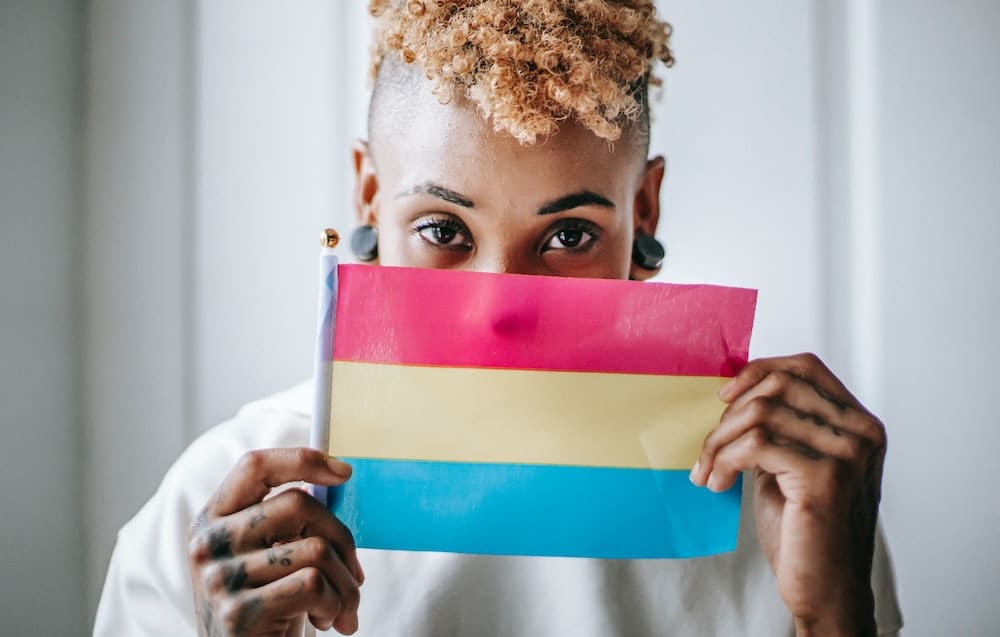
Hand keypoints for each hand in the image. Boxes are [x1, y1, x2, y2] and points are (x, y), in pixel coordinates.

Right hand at [188, 448, 363, 635]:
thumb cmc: (268, 605)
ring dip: (346, 584)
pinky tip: (325, 620)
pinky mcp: (238, 613)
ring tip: (342, 606)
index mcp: (213, 518)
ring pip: (316, 549)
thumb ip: (286, 520)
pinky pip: (313, 585)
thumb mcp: (267, 556)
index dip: (302, 460)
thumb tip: (337, 478)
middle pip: (298, 505)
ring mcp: (219, 578)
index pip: (255, 466)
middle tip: (355, 572)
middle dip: (343, 539)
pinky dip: (335, 605)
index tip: (344, 472)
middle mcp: (208, 543)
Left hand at [689, 354, 885, 635]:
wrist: (825, 589)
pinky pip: (755, 445)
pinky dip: (725, 461)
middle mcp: (861, 433)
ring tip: (708, 471)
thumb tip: (733, 393)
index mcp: (858, 424)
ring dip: (720, 441)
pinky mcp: (824, 478)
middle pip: (780, 385)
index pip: (806, 367)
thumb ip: (780, 427)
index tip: (724, 397)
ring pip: (761, 413)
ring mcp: (847, 454)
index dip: (759, 371)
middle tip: (709, 448)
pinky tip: (717, 485)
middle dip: (730, 413)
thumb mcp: (791, 464)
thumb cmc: (805, 530)